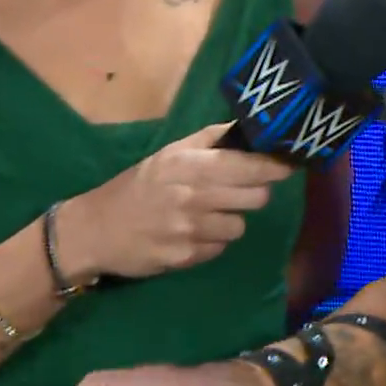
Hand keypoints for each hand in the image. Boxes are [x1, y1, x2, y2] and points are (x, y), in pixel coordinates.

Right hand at [59, 123, 295, 279]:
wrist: (95, 230)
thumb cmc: (138, 186)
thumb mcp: (170, 153)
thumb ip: (210, 139)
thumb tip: (248, 127)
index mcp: (191, 165)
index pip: (251, 165)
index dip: (276, 166)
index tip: (290, 163)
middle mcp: (194, 196)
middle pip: (257, 197)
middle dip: (254, 193)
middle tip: (239, 190)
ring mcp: (190, 230)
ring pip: (240, 226)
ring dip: (230, 220)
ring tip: (205, 214)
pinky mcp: (185, 258)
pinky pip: (219, 248)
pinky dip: (212, 242)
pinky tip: (191, 234)